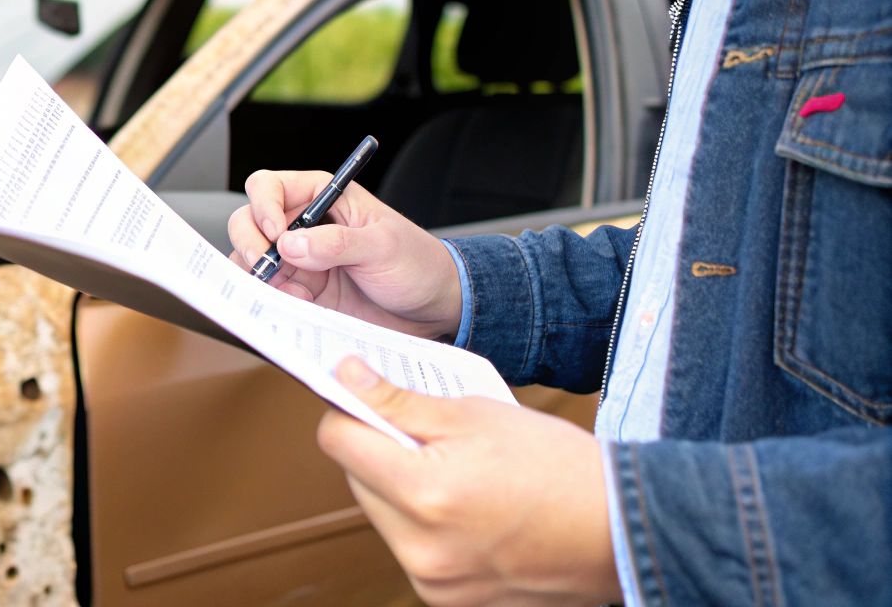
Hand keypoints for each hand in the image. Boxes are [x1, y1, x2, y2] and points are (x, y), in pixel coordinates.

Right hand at [228, 169, 460, 339]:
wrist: (432, 309)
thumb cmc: (416, 263)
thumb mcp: (383, 247)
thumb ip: (337, 243)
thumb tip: (290, 243)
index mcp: (322, 197)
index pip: (270, 186)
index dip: (263, 205)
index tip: (275, 232)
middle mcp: (302, 226)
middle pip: (249, 221)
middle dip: (250, 242)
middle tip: (267, 265)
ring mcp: (298, 260)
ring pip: (251, 259)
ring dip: (258, 275)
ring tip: (289, 292)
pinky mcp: (301, 292)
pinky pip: (269, 292)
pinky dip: (272, 300)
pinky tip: (298, 306)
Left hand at [319, 357, 619, 605]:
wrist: (623, 531)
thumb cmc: (558, 467)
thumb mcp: (475, 414)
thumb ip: (399, 401)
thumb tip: (347, 377)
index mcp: (424, 494)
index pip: (338, 442)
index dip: (350, 411)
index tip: (369, 396)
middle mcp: (421, 549)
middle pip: (357, 481)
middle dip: (379, 452)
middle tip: (427, 435)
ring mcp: (435, 582)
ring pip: (382, 517)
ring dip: (400, 490)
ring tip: (455, 474)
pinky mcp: (450, 601)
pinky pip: (412, 549)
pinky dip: (425, 525)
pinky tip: (467, 508)